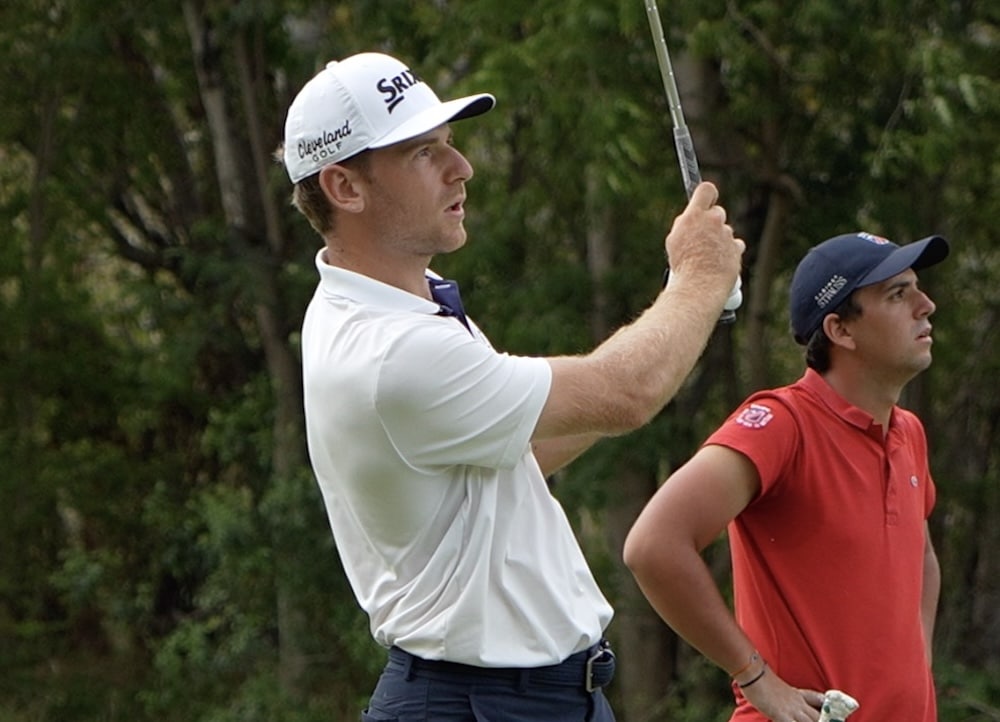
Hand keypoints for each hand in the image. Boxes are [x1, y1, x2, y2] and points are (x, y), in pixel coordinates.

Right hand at [663, 182, 744, 306]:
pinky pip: (734, 246)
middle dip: (711, 222)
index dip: (706, 194)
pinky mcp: (737, 248)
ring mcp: (727, 234)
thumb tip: (690, 218)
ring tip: (706, 258)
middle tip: (702, 237)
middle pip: (717, 212)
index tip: (705, 200)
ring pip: (725, 232)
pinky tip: (718, 263)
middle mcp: (713, 221)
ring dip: (718, 241)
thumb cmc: (683, 265)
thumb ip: (685, 224)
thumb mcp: (674, 240)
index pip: (706, 189)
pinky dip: (728, 252)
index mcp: (694, 216)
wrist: (699, 285)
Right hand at [740, 667, 825, 721]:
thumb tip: (778, 700)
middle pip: (819, 715)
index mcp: (797, 693)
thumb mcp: (775, 687)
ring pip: (812, 721)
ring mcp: (792, 710)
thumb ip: (782, 695)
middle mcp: (798, 702)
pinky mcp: (782, 716)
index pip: (817, 699)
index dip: (827, 706)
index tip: (835, 712)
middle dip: (826, 721)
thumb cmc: (759, 679)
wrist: (753, 674)